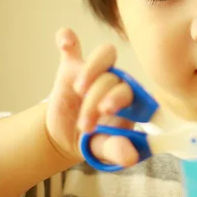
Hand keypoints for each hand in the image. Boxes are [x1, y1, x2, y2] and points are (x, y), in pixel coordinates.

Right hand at [45, 28, 138, 166]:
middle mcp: (117, 81)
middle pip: (113, 78)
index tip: (105, 110)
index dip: (118, 96)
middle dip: (97, 98)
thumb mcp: (104, 149)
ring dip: (91, 69)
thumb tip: (130, 157)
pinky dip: (68, 39)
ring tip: (78, 89)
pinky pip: (72, 48)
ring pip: (104, 56)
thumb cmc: (96, 140)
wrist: (68, 136)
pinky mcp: (72, 67)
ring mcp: (96, 72)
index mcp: (131, 101)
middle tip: (85, 122)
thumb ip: (116, 150)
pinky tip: (65, 39)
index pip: (131, 90)